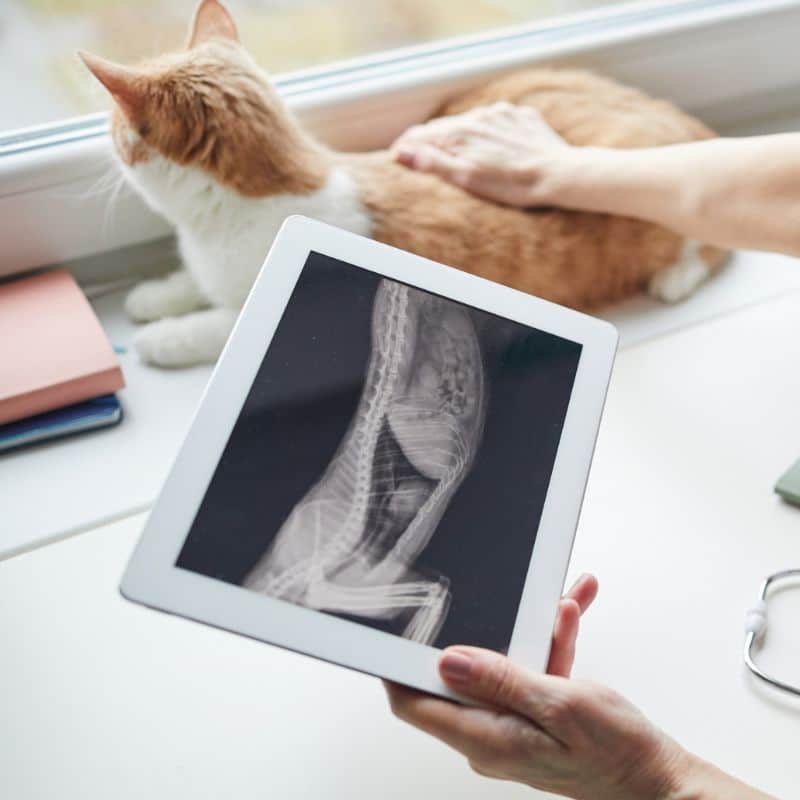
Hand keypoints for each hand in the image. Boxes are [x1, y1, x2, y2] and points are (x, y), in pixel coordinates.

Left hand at [384, 574, 689, 799]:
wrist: (659, 777)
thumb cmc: (618, 751)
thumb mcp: (560, 702)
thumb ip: (502, 678)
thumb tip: (447, 662)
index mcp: (487, 738)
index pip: (413, 703)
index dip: (394, 667)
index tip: (388, 630)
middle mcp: (491, 735)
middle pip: (459, 674)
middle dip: (480, 629)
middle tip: (494, 594)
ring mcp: (511, 725)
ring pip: (502, 663)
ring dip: (530, 630)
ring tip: (562, 604)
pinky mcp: (532, 716)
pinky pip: (529, 670)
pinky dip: (548, 643)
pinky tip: (570, 616)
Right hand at [391, 102, 571, 206]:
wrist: (558, 174)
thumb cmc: (513, 184)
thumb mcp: (466, 179)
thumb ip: (432, 163)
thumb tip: (403, 153)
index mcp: (459, 132)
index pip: (420, 134)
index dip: (405, 146)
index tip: (397, 158)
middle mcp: (477, 116)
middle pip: (443, 128)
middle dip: (430, 142)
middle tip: (423, 160)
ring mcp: (500, 113)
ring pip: (469, 123)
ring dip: (459, 137)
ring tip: (461, 157)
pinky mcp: (520, 116)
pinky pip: (494, 122)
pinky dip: (486, 134)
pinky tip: (493, 150)